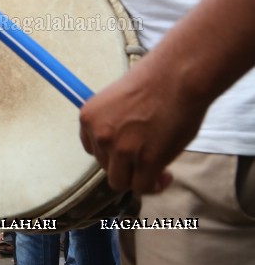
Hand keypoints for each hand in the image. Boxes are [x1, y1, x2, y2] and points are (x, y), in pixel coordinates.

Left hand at [79, 58, 204, 196]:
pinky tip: (165, 176)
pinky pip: (143, 187)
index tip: (128, 150)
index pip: (93, 148)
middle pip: (106, 165)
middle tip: (146, 158)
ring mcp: (122, 151)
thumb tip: (123, 144)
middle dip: (125, 164)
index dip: (111, 152)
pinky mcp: (146, 162)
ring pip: (121, 181)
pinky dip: (154, 186)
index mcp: (88, 119)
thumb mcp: (117, 102)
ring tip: (157, 170)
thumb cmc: (153, 82)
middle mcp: (100, 136)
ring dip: (138, 178)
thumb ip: (114, 125)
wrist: (176, 78)